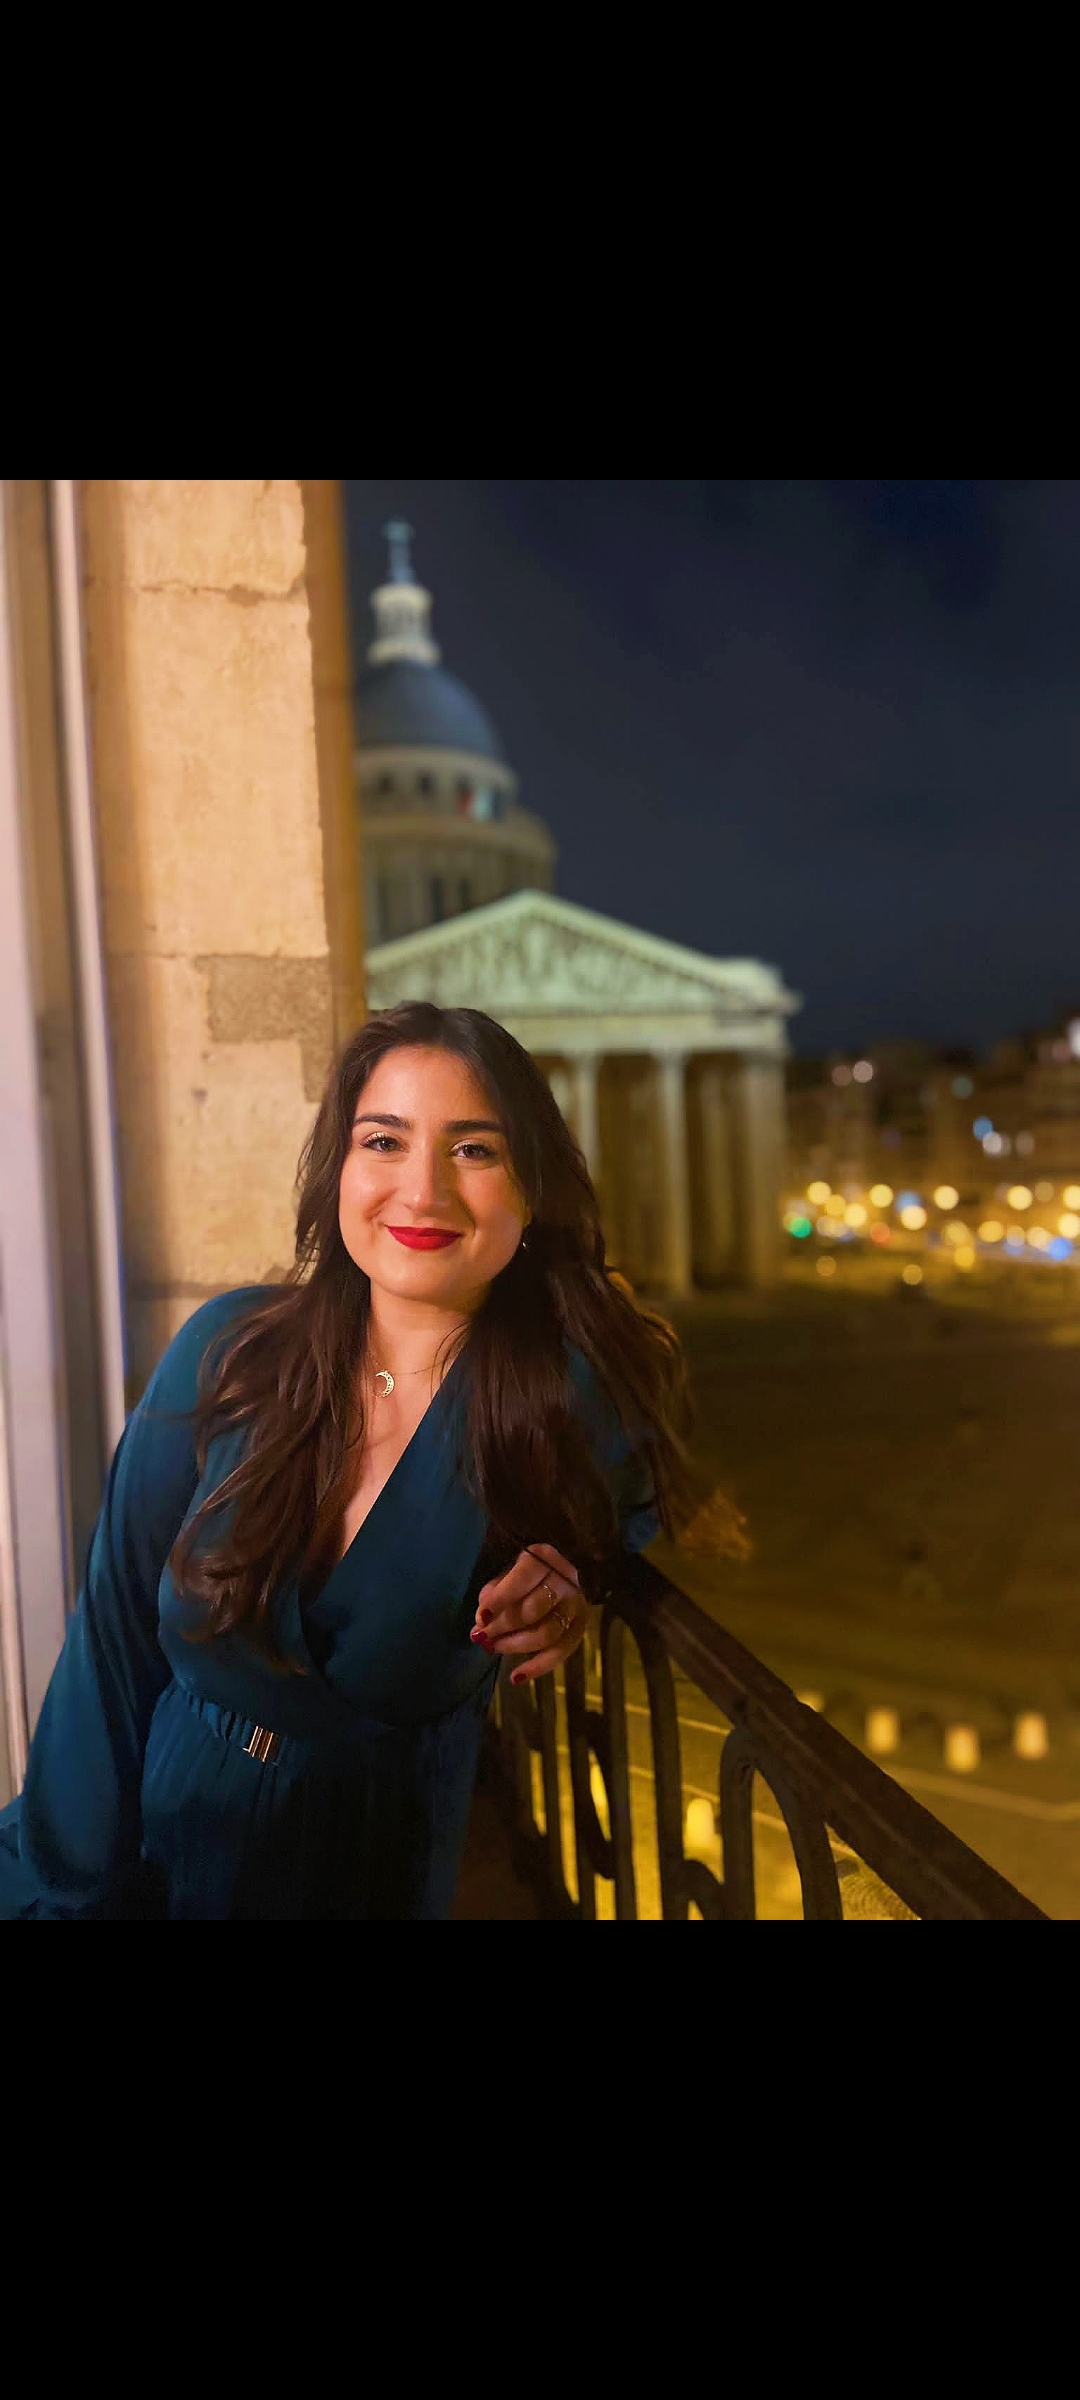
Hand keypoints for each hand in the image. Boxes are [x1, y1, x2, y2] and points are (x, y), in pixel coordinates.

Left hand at [471, 1542, 590, 1685]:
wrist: (556, 1574)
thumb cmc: (522, 1574)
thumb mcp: (504, 1573)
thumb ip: (493, 1594)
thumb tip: (483, 1622)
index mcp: (544, 1558)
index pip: (523, 1578)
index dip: (501, 1598)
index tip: (482, 1617)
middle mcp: (566, 1580)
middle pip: (534, 1609)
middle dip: (503, 1626)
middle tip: (482, 1636)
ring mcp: (576, 1605)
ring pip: (547, 1633)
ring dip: (515, 1645)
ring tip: (494, 1647)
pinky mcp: (580, 1628)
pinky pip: (561, 1653)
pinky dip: (537, 1668)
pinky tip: (516, 1676)